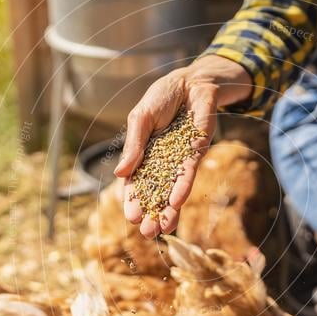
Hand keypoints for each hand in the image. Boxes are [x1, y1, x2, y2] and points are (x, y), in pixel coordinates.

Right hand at [114, 54, 251, 237]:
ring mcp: (179, 159)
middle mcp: (162, 162)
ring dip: (168, 210)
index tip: (131, 217)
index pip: (136, 183)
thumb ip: (133, 145)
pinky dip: (182, 187)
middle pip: (155, 193)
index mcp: (143, 156)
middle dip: (152, 213)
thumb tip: (119, 173)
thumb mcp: (140, 119)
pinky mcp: (196, 152)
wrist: (191, 81)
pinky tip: (177, 203)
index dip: (133, 201)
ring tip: (164, 230)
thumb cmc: (162, 98)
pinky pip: (188, 173)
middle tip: (147, 234)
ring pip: (172, 189)